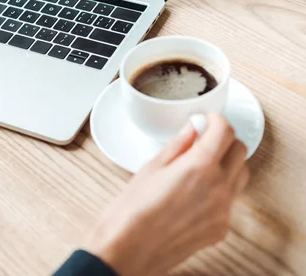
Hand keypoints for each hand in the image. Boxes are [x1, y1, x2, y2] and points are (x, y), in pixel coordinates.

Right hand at [86, 114, 249, 275]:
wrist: (127, 250)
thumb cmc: (131, 212)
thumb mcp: (151, 168)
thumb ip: (178, 145)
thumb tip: (192, 129)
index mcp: (199, 167)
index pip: (224, 131)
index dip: (216, 119)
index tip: (207, 119)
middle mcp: (218, 188)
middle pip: (239, 151)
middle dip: (224, 139)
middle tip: (205, 137)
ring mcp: (222, 211)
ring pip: (240, 175)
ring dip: (227, 163)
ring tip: (202, 163)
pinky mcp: (220, 228)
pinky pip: (230, 201)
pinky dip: (220, 189)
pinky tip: (196, 190)